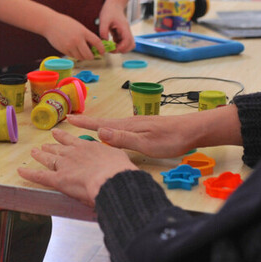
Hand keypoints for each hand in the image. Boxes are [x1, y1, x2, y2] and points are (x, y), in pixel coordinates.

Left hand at [17, 128, 137, 206]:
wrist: (112, 178)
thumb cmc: (119, 171)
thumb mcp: (118, 157)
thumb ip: (111, 157)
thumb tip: (112, 159)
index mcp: (88, 147)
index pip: (73, 141)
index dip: (65, 138)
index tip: (59, 133)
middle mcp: (73, 153)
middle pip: (59, 148)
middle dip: (52, 145)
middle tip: (46, 142)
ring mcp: (64, 165)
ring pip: (48, 159)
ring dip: (40, 155)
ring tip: (34, 151)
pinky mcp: (58, 179)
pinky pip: (40, 175)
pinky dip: (29, 173)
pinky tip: (20, 171)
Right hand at [42, 13, 104, 59]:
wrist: (50, 23)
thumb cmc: (65, 23)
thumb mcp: (79, 27)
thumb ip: (86, 35)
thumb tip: (93, 46)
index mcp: (83, 32)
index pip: (97, 42)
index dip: (101, 49)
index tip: (102, 51)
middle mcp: (77, 40)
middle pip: (89, 55)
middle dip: (92, 56)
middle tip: (92, 55)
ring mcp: (70, 46)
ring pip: (81, 57)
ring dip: (83, 57)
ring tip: (83, 52)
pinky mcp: (64, 50)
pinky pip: (73, 56)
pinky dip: (76, 55)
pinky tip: (74, 50)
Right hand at [67, 106, 241, 157]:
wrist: (192, 131)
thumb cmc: (171, 139)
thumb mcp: (146, 143)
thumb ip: (123, 138)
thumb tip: (99, 132)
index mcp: (127, 126)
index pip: (100, 124)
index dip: (84, 122)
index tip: (68, 118)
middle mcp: (129, 123)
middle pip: (102, 123)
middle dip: (85, 122)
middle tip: (69, 121)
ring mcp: (136, 125)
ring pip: (111, 126)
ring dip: (96, 126)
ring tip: (84, 127)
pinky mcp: (143, 129)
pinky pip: (120, 129)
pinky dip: (109, 130)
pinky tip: (110, 134)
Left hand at [98, 2, 134, 52]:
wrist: (114, 4)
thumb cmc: (110, 10)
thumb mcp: (104, 20)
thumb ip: (103, 31)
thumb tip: (104, 42)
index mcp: (124, 28)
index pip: (128, 41)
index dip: (121, 47)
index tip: (112, 49)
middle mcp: (126, 31)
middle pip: (131, 45)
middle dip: (122, 50)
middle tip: (112, 49)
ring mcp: (125, 32)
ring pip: (128, 45)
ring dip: (120, 48)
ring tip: (110, 46)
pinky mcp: (122, 33)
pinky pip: (122, 42)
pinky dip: (117, 44)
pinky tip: (110, 41)